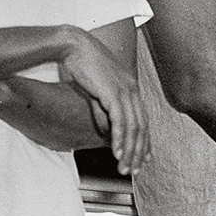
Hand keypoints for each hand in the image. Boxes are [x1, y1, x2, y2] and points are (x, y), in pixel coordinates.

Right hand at [58, 29, 149, 174]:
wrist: (72, 44)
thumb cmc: (81, 64)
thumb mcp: (95, 91)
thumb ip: (103, 110)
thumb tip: (107, 130)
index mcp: (130, 87)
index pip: (142, 120)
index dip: (143, 141)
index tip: (142, 158)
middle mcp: (132, 89)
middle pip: (141, 127)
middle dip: (138, 151)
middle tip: (134, 170)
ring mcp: (125, 90)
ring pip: (133, 127)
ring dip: (129, 150)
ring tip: (124, 167)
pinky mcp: (113, 92)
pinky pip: (120, 121)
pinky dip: (119, 139)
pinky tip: (116, 152)